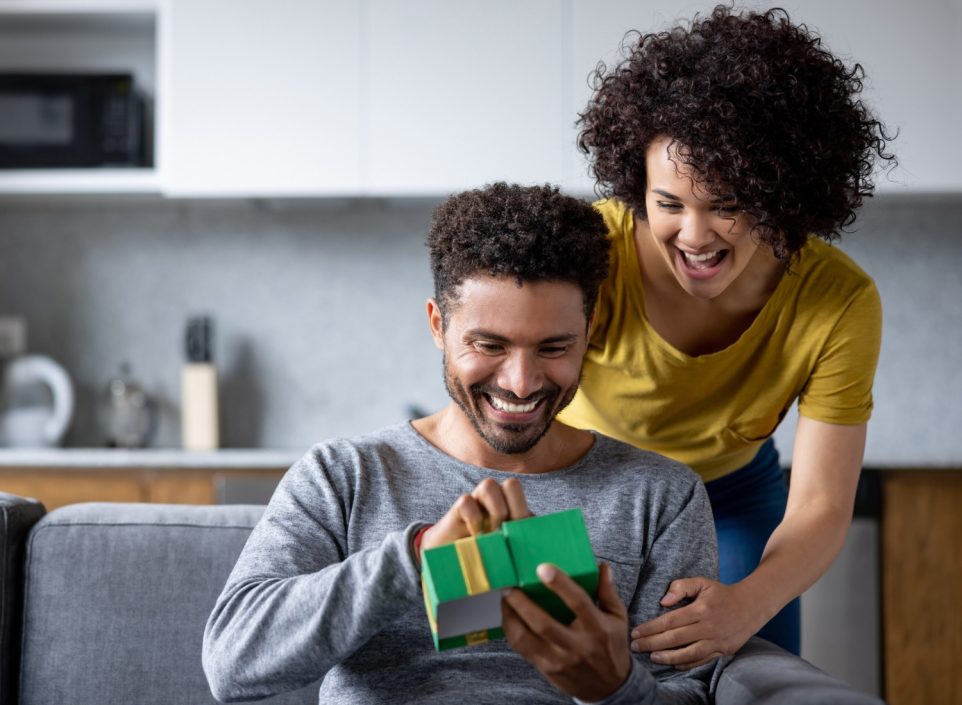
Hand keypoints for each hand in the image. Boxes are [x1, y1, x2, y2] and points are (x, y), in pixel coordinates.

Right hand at [420, 478, 531, 557]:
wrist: (453, 565)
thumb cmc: (489, 562)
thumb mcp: (511, 557)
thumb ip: (524, 549)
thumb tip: (539, 558)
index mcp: (514, 511)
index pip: (528, 497)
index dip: (523, 514)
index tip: (519, 539)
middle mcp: (496, 502)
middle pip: (511, 484)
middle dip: (513, 508)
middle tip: (506, 533)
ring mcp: (476, 504)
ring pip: (488, 484)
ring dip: (494, 511)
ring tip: (491, 534)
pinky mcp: (458, 510)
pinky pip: (466, 500)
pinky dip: (473, 520)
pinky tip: (475, 539)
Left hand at [502, 562, 630, 701]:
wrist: (609, 687)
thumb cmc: (612, 646)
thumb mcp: (617, 618)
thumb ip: (607, 592)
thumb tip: (602, 566)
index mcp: (597, 628)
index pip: (578, 602)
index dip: (560, 584)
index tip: (542, 568)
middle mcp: (577, 646)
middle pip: (543, 624)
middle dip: (522, 603)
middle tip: (510, 586)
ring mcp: (559, 660)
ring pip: (525, 639)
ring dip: (510, 617)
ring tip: (505, 599)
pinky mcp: (547, 669)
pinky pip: (521, 649)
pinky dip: (511, 631)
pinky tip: (510, 616)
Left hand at [630, 577, 762, 668]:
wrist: (752, 606)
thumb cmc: (721, 593)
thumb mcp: (702, 582)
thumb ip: (681, 586)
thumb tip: (663, 601)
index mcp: (701, 609)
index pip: (670, 621)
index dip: (651, 628)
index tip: (636, 632)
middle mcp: (708, 627)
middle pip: (676, 639)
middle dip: (653, 644)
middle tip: (635, 647)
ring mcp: (716, 641)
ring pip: (689, 654)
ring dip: (668, 658)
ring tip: (652, 657)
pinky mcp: (723, 651)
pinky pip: (702, 661)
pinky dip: (686, 664)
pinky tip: (672, 664)